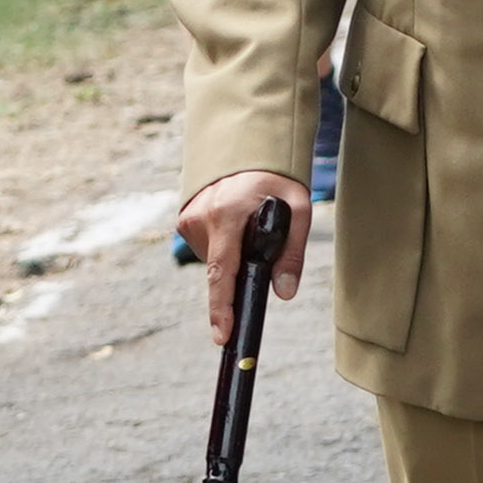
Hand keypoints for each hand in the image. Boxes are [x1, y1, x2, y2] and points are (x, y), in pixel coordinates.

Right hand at [177, 171, 311, 344]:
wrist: (248, 148)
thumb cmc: (277, 179)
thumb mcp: (298, 210)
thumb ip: (292, 253)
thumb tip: (283, 293)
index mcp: (227, 214)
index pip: (222, 271)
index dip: (222, 307)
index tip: (222, 334)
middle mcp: (201, 216)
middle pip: (221, 270)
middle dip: (241, 273)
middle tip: (261, 247)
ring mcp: (189, 218)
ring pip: (214, 261)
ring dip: (233, 257)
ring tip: (248, 228)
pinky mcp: (184, 219)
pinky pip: (207, 249)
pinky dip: (223, 247)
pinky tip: (235, 227)